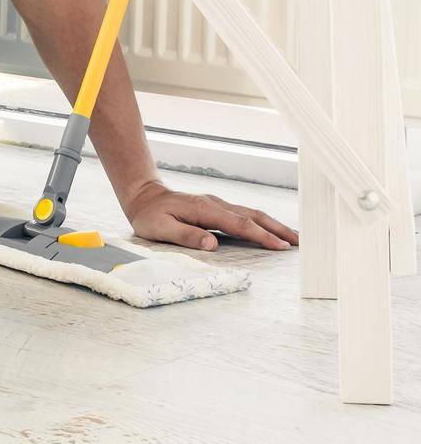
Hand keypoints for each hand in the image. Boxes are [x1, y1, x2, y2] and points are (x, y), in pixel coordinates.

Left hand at [123, 179, 298, 250]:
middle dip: (277, 229)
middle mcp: (215, 204)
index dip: (260, 236)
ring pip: (251, 213)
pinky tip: (269, 231)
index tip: (279, 246)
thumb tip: (212, 244)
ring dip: (273, 225)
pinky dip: (261, 223)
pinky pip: (244, 215)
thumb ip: (186, 235)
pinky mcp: (216, 208)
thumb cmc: (149, 216)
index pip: (239, 224)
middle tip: (300, 243)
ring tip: (293, 238)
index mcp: (204, 209)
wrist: (144, 197)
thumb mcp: (160, 228)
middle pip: (253, 215)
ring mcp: (217, 204)